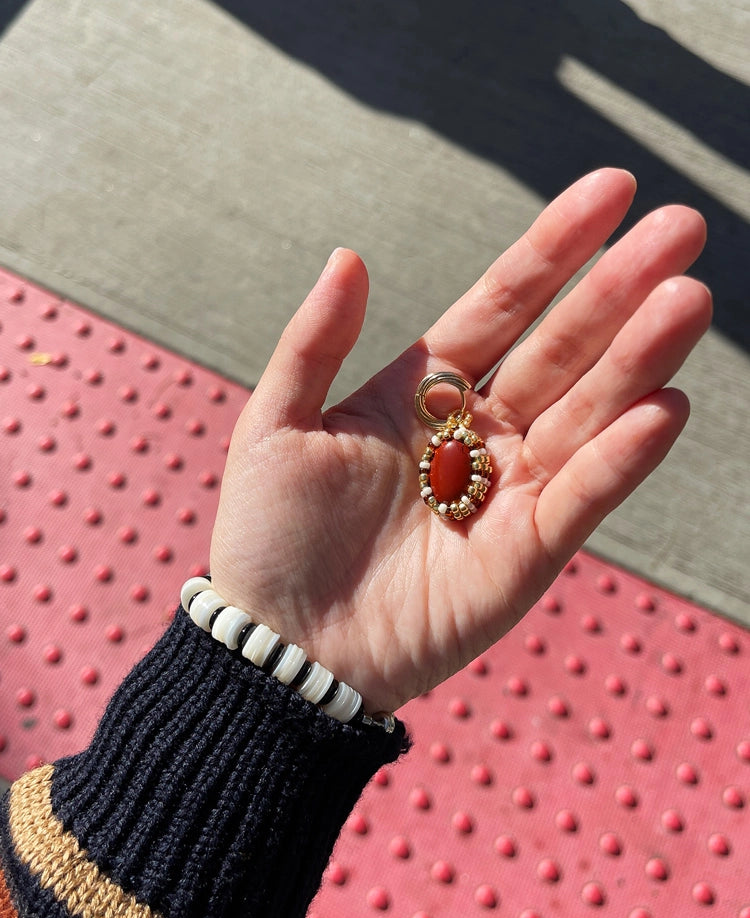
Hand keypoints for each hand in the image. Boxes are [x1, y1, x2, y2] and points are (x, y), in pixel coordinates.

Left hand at [210, 169, 709, 714]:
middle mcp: (478, 434)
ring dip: (637, 360)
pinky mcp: (526, 554)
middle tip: (681, 229)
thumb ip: (315, 343)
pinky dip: (620, 458)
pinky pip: (581, 497)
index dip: (554, 250)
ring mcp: (509, 492)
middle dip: (618, 291)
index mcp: (422, 394)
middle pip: (560, 350)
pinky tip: (663, 406)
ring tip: (687, 300)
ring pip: (586, 413)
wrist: (280, 646)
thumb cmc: (268, 537)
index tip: (612, 190)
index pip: (502, 306)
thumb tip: (349, 254)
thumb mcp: (274, 426)